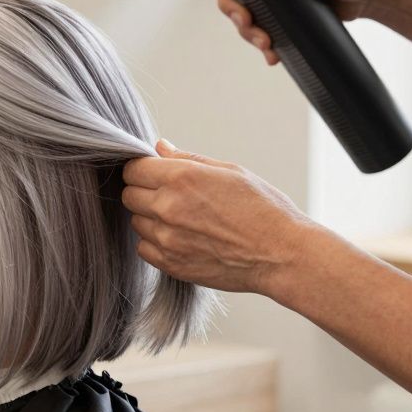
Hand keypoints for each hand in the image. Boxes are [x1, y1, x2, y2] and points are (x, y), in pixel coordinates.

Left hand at [121, 139, 320, 296]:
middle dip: (143, 192)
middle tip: (169, 195)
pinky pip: (144, 248)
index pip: (134, 169)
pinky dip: (155, 242)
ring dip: (150, 218)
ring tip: (182, 219)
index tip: (153, 173)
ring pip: (136, 222)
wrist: (282, 255)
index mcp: (181, 178)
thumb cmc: (263, 209)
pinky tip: (180, 238)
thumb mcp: (230, 171)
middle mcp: (168, 207)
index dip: (142, 169)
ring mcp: (167, 238)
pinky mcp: (170, 264)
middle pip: (129, 195)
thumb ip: (188, 159)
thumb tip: (160, 147)